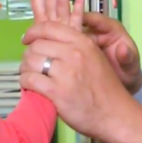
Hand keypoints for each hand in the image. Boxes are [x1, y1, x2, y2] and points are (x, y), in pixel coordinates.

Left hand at [18, 21, 141, 142]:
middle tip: (30, 65)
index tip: (27, 39)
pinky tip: (31, 87)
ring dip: (25, 69)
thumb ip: (75, 46)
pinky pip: (30, 80)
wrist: (116, 115)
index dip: (33, 32)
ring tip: (30, 76)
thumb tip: (48, 41)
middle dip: (28, 54)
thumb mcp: (95, 57)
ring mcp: (65, 73)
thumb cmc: (104, 88)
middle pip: (36, 45)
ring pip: (30, 61)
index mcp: (83, 42)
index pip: (49, 27)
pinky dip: (26, 83)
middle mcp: (74, 54)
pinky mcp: (57, 92)